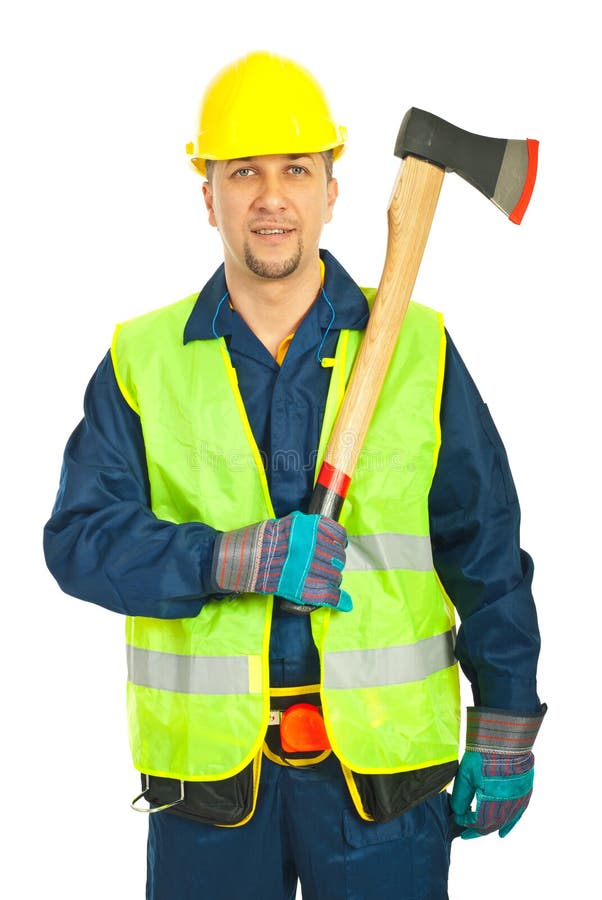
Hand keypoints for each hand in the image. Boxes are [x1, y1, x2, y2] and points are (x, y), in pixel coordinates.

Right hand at [211, 511, 351, 610]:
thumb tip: (318, 528)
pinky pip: (330, 595)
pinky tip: (345, 603)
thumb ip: (304, 526)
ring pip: (335, 577)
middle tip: (325, 565)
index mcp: (312, 528)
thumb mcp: (286, 523)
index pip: (338, 534)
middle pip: (338, 557)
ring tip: (323, 580)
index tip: (337, 545)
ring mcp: (313, 568)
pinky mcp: (307, 589)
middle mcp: (317, 546)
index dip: (339, 541)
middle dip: (334, 562)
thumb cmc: (262, 539)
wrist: (247, 558)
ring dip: (333, 579)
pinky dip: (339, 600)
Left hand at [451, 750, 533, 838]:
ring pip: (505, 821)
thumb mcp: (465, 775)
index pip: (478, 822)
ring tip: (481, 835)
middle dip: (477, 830)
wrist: (505, 739)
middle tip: (466, 834)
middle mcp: (508, 805)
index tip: (457, 818)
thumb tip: (457, 812)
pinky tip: (503, 832)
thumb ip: (460, 797)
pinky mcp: (525, 792)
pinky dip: (510, 824)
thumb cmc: (483, 755)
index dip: (466, 822)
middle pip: (491, 824)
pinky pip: (518, 814)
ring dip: (493, 828)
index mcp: (492, 802)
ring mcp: (518, 799)